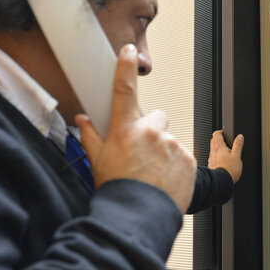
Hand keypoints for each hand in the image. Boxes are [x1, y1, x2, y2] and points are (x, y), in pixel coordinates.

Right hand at [76, 44, 196, 211]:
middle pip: (156, 118)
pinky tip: (165, 181)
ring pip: (169, 141)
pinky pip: (182, 156)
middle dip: (151, 130)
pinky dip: (176, 166)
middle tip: (143, 153)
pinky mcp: (187, 159)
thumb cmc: (117, 191)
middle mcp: (150, 133)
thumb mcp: (97, 163)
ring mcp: (171, 146)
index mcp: (125, 130)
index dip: (126, 67)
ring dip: (164, 152)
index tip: (129, 51)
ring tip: (153, 175)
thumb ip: (90, 137)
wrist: (139, 217)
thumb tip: (82, 121)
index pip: (124, 90)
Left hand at [207, 130, 243, 183]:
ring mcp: (211, 159)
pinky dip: (217, 157)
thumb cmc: (229, 170)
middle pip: (213, 141)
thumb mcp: (237, 156)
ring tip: (226, 152)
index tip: (225, 133)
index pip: (216, 134)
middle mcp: (213, 152)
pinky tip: (223, 161)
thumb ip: (238, 145)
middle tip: (226, 141)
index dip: (221, 132)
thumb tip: (240, 137)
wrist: (222, 182)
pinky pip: (213, 158)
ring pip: (212, 149)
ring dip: (218, 148)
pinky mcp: (211, 165)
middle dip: (219, 139)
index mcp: (219, 147)